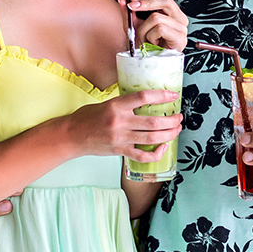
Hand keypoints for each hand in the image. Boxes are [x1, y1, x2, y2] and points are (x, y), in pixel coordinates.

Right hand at [65, 89, 181, 160]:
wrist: (72, 136)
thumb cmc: (89, 117)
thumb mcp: (107, 104)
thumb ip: (126, 104)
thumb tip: (148, 102)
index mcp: (116, 106)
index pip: (144, 98)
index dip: (162, 96)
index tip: (173, 95)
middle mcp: (120, 122)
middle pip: (153, 122)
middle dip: (171, 120)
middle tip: (179, 117)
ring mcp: (120, 138)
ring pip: (152, 138)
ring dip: (169, 134)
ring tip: (176, 129)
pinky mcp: (120, 151)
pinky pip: (142, 156)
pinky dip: (156, 154)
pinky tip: (163, 148)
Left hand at [121, 0, 187, 50]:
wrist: (149, 65)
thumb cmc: (146, 46)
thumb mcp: (134, 26)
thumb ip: (129, 13)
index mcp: (171, 14)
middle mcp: (179, 19)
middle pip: (165, 0)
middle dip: (146, 3)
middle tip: (132, 7)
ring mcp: (181, 28)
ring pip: (157, 17)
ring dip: (145, 29)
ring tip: (145, 40)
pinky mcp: (180, 38)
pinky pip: (160, 28)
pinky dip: (151, 36)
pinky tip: (153, 44)